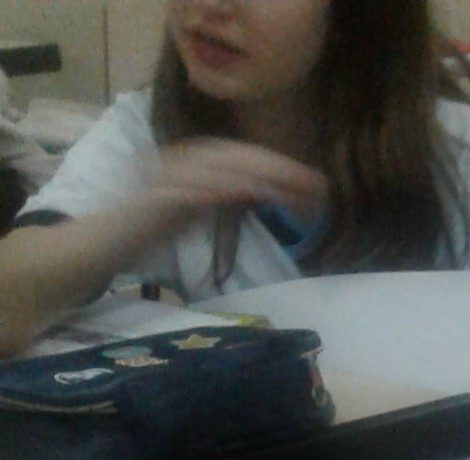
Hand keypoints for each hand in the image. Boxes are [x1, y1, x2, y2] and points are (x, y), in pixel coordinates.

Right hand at [143, 139, 326, 228]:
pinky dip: (223, 187)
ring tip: (293, 187)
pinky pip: (196, 189)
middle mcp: (184, 161)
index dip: (279, 166)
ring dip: (261, 175)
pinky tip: (249, 190)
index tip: (313, 182)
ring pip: (223, 167)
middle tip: (316, 184)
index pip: (244, 159)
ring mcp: (170, 176)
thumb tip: (257, 190)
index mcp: (195, 163)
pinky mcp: (159, 199)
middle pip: (239, 157)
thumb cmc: (149, 231)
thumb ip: (224, 197)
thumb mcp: (198, 211)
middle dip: (279, 168)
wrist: (105, 244)